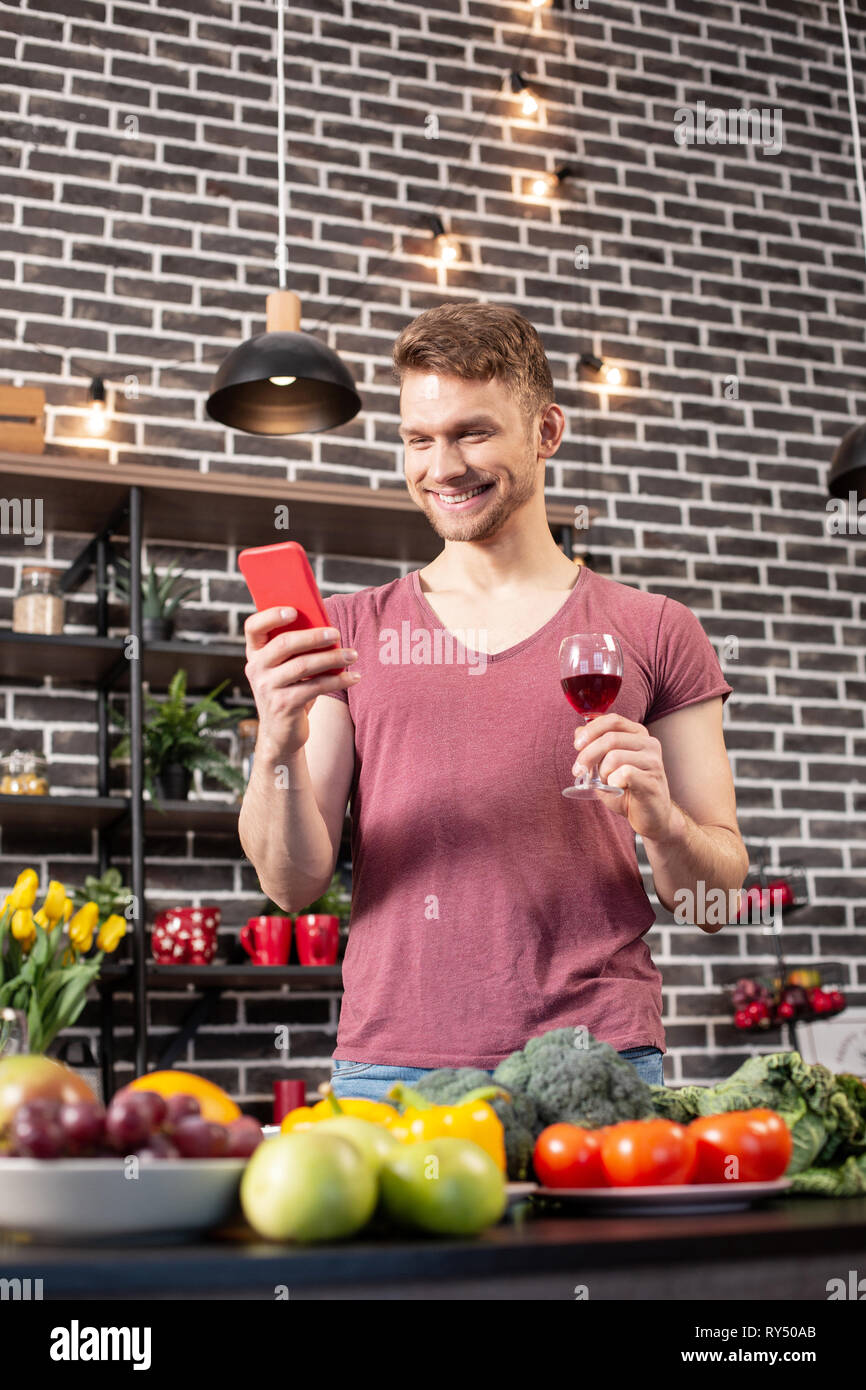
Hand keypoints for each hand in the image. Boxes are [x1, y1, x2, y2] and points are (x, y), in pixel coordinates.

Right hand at [244, 606, 359, 758]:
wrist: (282, 734)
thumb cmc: (290, 690)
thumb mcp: (286, 668)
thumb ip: (296, 649)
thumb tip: (328, 627)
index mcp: (255, 653)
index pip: (253, 627)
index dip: (271, 615)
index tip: (294, 610)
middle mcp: (256, 669)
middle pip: (284, 643)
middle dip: (314, 636)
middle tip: (337, 634)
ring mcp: (267, 688)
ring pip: (303, 665)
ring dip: (332, 658)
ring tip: (352, 655)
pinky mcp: (283, 706)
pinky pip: (315, 687)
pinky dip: (338, 681)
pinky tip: (354, 677)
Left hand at [572, 713, 677, 841]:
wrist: (651, 817)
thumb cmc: (628, 789)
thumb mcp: (606, 765)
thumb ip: (594, 747)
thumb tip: (578, 731)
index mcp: (638, 734)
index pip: (612, 720)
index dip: (590, 730)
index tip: (577, 745)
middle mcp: (649, 743)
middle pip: (610, 738)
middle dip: (587, 755)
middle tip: (578, 770)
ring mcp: (653, 761)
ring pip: (614, 757)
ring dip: (602, 772)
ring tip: (607, 782)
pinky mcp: (652, 780)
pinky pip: (624, 773)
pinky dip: (613, 782)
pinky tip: (617, 788)